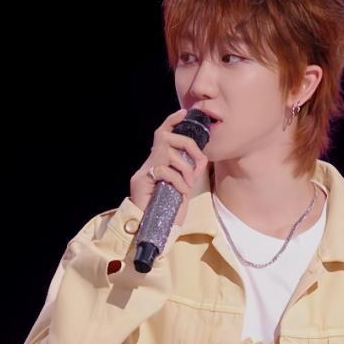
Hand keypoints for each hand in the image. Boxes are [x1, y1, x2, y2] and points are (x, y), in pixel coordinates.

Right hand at [129, 109, 210, 226]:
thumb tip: (202, 157)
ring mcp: (143, 171)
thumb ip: (191, 170)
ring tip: (187, 184)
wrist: (154, 230)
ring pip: (168, 153)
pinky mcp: (141, 181)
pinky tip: (180, 192)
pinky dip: (177, 180)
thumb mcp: (185, 185)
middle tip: (198, 162)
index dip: (173, 121)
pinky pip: (164, 170)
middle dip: (188, 145)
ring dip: (185, 168)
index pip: (163, 133)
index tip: (185, 113)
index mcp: (159, 161)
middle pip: (167, 137)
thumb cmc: (170, 210)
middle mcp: (149, 163)